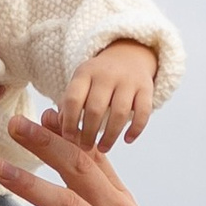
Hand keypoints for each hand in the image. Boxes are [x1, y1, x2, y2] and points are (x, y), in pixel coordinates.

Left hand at [56, 37, 157, 154]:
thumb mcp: (80, 84)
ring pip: (119, 112)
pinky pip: (143, 112)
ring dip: (110, 135)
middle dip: (88, 132)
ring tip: (104, 148)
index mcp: (85, 73)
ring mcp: (128, 80)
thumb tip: (60, 128)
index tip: (68, 138)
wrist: (128, 57)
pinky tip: (127, 140)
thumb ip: (67, 105)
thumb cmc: (97, 80)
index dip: (69, 121)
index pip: (73, 99)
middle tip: (85, 147)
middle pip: (95, 108)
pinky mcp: (146, 88)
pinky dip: (136, 129)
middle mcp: (106, 74)